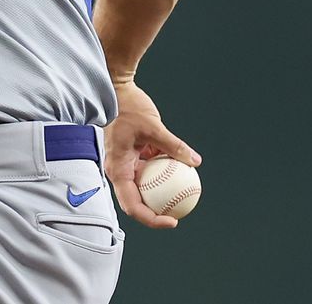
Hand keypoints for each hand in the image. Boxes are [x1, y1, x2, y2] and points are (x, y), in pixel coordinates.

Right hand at [103, 80, 200, 228]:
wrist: (117, 91)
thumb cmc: (128, 108)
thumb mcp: (153, 127)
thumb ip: (174, 146)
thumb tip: (195, 162)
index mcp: (118, 170)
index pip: (132, 205)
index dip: (152, 219)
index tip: (172, 220)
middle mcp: (120, 171)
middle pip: (138, 202)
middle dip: (158, 212)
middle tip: (180, 214)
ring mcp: (126, 164)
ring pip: (145, 187)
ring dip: (163, 191)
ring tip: (185, 196)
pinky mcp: (134, 157)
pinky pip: (151, 171)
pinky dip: (165, 173)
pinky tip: (182, 171)